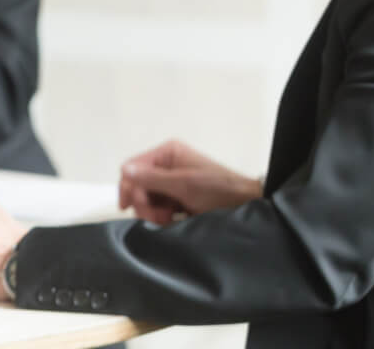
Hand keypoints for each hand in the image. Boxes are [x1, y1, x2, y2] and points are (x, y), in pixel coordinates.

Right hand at [118, 139, 260, 224]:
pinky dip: (162, 217)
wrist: (247, 205)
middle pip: (138, 185)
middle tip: (158, 217)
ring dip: (153, 213)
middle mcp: (166, 165)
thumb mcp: (184, 184)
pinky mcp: (177, 198)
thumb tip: (125, 170)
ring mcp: (171, 182)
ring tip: (169, 219)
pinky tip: (174, 221)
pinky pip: (158, 208)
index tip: (129, 208)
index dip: (128, 187)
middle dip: (144, 204)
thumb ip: (153, 178)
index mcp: (166, 153)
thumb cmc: (218, 190)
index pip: (133, 167)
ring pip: (146, 199)